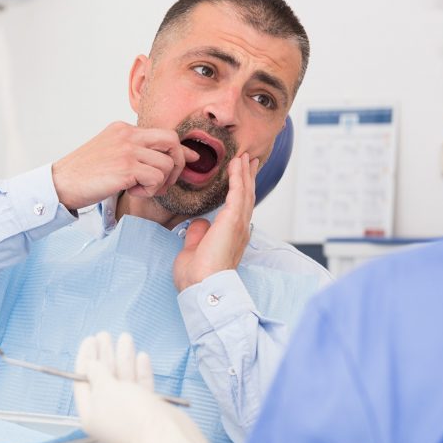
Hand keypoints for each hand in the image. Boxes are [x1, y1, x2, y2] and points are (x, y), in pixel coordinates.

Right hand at [52, 122, 198, 210]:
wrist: (60, 183)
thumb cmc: (83, 174)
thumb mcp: (109, 152)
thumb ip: (135, 151)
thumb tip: (167, 157)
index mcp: (124, 129)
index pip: (163, 133)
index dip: (181, 150)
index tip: (191, 160)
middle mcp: (128, 136)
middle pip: (172, 142)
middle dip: (178, 164)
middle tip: (165, 182)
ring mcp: (127, 150)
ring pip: (166, 165)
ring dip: (159, 183)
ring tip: (140, 189)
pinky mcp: (126, 168)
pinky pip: (157, 179)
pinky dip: (149, 191)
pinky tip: (132, 192)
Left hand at [74, 332, 221, 442]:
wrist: (165, 436)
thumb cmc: (132, 416)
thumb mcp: (106, 389)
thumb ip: (97, 374)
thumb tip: (92, 366)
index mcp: (91, 414)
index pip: (83, 381)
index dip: (86, 359)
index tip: (90, 340)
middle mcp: (109, 414)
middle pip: (103, 379)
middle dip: (104, 355)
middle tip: (105, 335)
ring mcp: (130, 412)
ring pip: (124, 380)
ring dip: (123, 358)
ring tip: (125, 338)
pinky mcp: (149, 410)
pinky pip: (141, 387)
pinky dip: (140, 371)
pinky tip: (141, 357)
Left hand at [173, 153, 259, 289]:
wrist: (203, 286)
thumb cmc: (197, 276)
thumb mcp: (194, 249)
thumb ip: (198, 234)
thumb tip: (199, 222)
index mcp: (232, 237)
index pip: (237, 209)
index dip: (240, 192)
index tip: (240, 177)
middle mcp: (239, 230)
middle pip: (246, 198)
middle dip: (247, 178)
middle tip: (248, 161)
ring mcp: (238, 225)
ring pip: (245, 192)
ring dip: (244, 173)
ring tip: (243, 157)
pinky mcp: (233, 221)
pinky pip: (238, 193)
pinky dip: (238, 177)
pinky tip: (236, 164)